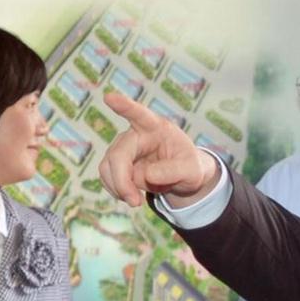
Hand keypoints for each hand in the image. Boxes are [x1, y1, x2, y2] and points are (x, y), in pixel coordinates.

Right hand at [99, 91, 218, 205]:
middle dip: (122, 181)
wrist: (182, 175)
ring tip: (136, 202)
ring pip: (108, 167)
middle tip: (136, 203)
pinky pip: (107, 176)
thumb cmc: (189, 166)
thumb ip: (173, 171)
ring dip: (118, 188)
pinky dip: (116, 190)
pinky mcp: (116, 162)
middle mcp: (136, 134)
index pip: (139, 114)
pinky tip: (131, 196)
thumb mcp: (192, 171)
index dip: (124, 106)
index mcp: (156, 127)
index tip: (109, 97)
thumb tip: (146, 175)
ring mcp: (123, 147)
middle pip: (118, 154)